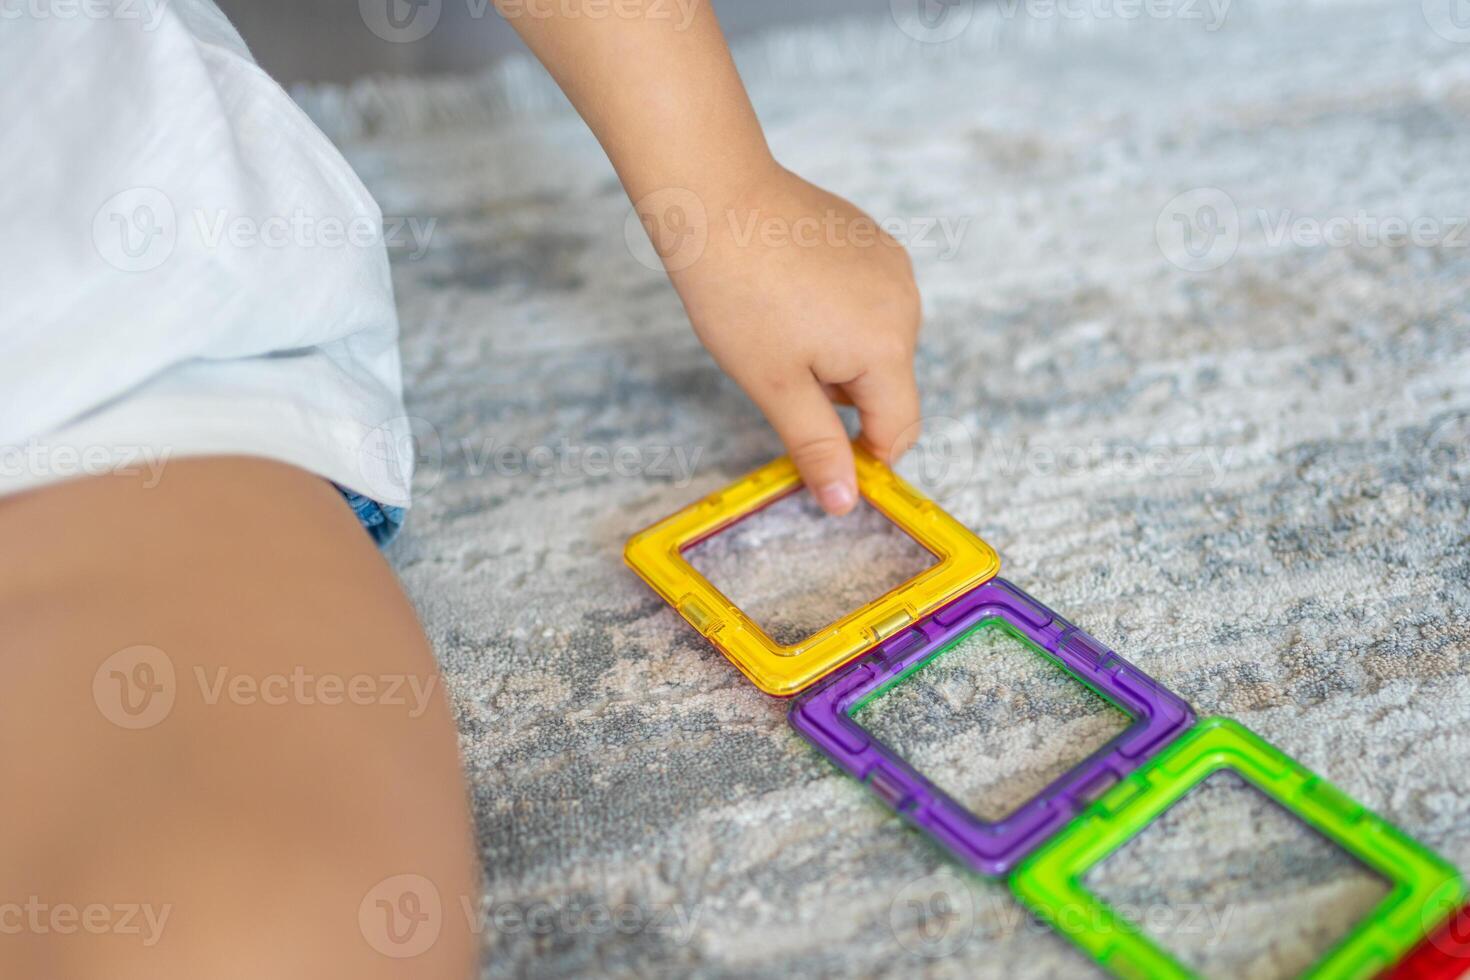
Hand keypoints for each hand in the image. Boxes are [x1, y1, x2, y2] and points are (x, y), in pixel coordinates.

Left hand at [659, 163, 922, 514]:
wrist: (716, 198)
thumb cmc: (737, 294)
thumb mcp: (775, 386)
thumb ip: (818, 446)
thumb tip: (846, 502)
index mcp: (888, 348)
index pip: (898, 431)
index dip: (860, 455)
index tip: (813, 447)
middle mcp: (906, 305)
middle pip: (888, 386)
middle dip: (841, 396)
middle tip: (779, 367)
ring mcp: (893, 266)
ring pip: (877, 343)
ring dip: (839, 355)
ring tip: (781, 325)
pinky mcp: (873, 239)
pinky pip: (869, 300)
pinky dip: (838, 313)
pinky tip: (789, 292)